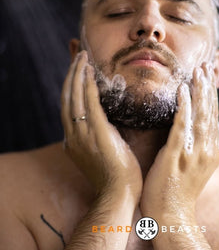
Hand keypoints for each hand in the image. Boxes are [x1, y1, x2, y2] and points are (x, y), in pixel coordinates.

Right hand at [61, 51, 141, 199]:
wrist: (119, 193)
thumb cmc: (116, 172)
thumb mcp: (100, 151)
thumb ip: (96, 134)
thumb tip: (100, 120)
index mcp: (73, 139)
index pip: (68, 105)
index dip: (70, 85)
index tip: (76, 70)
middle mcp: (72, 135)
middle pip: (67, 97)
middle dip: (71, 74)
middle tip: (78, 56)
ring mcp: (82, 135)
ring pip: (74, 97)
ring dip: (78, 74)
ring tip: (83, 57)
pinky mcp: (96, 134)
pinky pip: (89, 104)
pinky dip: (88, 86)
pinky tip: (90, 72)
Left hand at [141, 63, 218, 218]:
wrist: (170, 215)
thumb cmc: (177, 189)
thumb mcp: (193, 165)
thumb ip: (195, 145)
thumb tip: (191, 128)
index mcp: (210, 151)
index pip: (213, 117)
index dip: (212, 96)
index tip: (209, 78)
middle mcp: (207, 149)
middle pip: (210, 112)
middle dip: (208, 87)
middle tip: (206, 66)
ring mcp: (193, 152)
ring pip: (200, 115)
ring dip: (199, 91)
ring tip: (197, 71)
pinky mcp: (177, 155)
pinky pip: (182, 126)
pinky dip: (184, 107)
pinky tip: (183, 90)